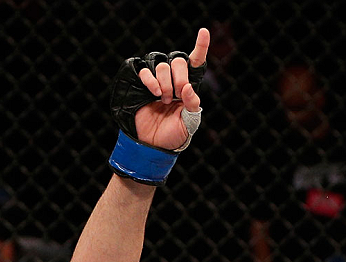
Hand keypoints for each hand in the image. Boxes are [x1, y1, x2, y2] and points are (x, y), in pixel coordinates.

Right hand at [135, 27, 208, 149]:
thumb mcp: (190, 122)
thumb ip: (192, 104)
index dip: (201, 46)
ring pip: (162, 64)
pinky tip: (155, 93)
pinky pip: (145, 70)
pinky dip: (150, 80)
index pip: (196, 62)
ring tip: (164, 100)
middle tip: (177, 95)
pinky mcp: (141, 82)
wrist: (154, 144)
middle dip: (179, 78)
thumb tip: (186, 87)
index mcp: (188, 86)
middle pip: (178, 60)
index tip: (204, 32)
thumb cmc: (174, 133)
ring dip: (165, 83)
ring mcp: (157, 79)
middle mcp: (173, 79)